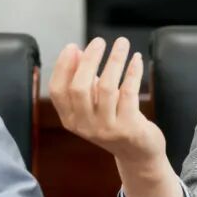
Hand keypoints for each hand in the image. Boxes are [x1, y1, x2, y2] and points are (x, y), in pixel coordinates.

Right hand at [50, 37, 165, 167]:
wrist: (138, 155)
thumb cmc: (115, 123)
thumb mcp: (94, 106)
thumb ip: (85, 82)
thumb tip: (79, 51)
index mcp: (70, 119)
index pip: (58, 90)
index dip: (63, 66)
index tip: (73, 46)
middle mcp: (85, 126)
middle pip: (79, 88)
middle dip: (89, 60)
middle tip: (99, 41)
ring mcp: (107, 128)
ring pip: (106, 87)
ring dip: (114, 60)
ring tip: (122, 43)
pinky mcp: (129, 128)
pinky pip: (129, 92)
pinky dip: (133, 72)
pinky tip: (136, 59)